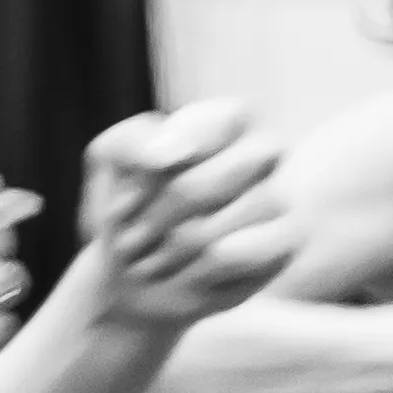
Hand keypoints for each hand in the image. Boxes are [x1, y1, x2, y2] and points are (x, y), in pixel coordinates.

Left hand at [77, 101, 289, 329]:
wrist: (131, 271)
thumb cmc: (126, 206)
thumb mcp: (109, 160)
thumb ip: (131, 143)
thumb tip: (171, 153)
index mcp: (227, 122)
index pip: (222, 119)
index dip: (178, 149)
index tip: (142, 173)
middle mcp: (262, 154)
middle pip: (210, 182)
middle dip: (158, 216)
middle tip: (129, 236)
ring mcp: (277, 199)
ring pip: (214, 227)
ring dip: (166, 250)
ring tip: (149, 259)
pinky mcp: (283, 245)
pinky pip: (231, 257)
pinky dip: (190, 271)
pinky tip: (182, 273)